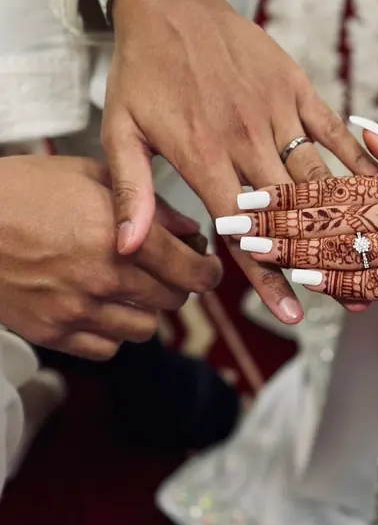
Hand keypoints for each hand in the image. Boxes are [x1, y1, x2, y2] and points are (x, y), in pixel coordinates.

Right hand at [0, 156, 220, 358]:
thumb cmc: (22, 191)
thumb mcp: (92, 176)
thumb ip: (148, 204)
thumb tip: (187, 229)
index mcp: (120, 235)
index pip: (190, 270)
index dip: (209, 272)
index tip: (209, 269)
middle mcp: (105, 277)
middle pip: (173, 302)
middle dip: (180, 287)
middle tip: (171, 272)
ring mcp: (78, 310)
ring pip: (145, 329)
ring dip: (149, 310)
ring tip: (135, 289)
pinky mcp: (53, 333)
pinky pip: (106, 349)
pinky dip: (114, 332)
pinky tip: (104, 307)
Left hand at [103, 0, 377, 322]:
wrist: (170, 1)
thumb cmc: (143, 69)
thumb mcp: (120, 130)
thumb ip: (129, 191)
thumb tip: (129, 249)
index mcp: (202, 154)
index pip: (242, 230)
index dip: (267, 277)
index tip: (292, 314)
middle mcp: (245, 137)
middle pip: (290, 210)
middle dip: (320, 257)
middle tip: (351, 297)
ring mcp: (276, 110)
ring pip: (318, 174)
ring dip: (346, 217)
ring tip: (372, 255)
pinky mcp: (295, 87)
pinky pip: (332, 129)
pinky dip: (356, 158)